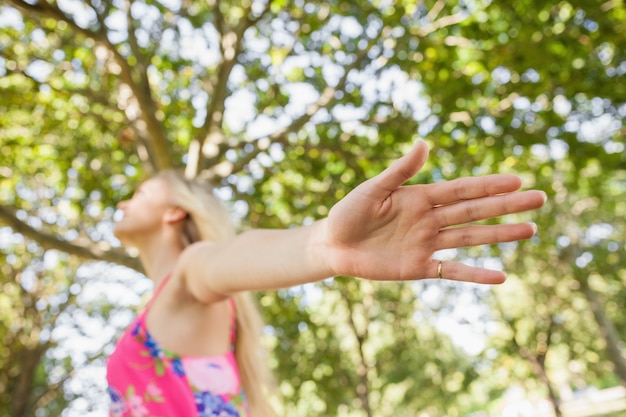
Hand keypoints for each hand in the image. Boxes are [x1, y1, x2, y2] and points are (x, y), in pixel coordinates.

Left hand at [323, 140, 546, 283]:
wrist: (333, 245)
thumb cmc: (348, 212)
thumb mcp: (372, 189)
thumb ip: (399, 171)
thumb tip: (424, 142)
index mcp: (420, 197)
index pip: (461, 189)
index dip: (489, 185)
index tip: (518, 179)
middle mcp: (430, 219)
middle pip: (474, 212)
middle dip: (506, 205)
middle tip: (540, 199)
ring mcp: (427, 244)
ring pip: (470, 238)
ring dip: (499, 235)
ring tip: (530, 230)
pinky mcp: (418, 267)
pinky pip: (451, 271)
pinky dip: (474, 274)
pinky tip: (500, 276)